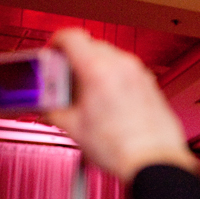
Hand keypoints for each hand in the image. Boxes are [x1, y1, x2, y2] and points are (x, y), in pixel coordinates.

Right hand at [45, 29, 197, 181]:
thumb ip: (53, 109)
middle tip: (64, 79)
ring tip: (85, 93)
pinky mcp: (150, 85)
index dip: (55, 42)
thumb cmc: (121, 148)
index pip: (71, 37)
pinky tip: (106, 100)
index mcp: (98, 70)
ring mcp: (139, 74)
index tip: (52, 54)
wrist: (153, 161)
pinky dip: (113, 77)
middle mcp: (122, 66)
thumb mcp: (74, 128)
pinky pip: (126, 70)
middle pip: (91, 45)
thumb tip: (46, 105)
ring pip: (111, 57)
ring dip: (94, 67)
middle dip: (74, 58)